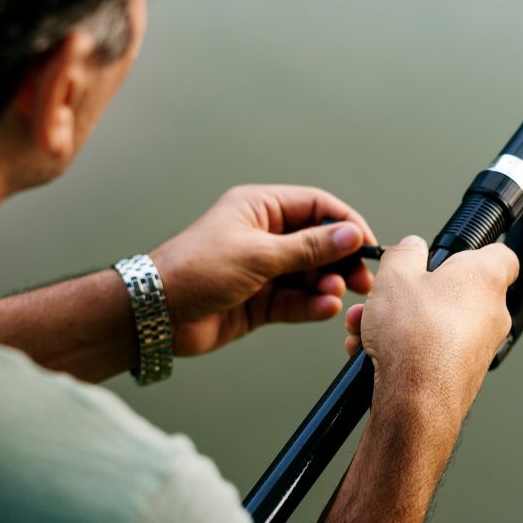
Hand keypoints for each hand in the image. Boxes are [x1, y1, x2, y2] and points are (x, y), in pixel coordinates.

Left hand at [149, 185, 376, 356]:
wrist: (156, 314)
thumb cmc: (195, 270)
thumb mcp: (258, 254)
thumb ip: (309, 247)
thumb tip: (350, 235)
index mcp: (260, 208)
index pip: (317, 207)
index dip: (345, 223)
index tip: (367, 244)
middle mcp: (265, 235)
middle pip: (318, 242)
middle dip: (341, 259)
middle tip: (361, 279)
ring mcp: (264, 269)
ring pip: (310, 274)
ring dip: (327, 284)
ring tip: (336, 294)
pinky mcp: (261, 301)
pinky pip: (297, 300)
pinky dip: (312, 304)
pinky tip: (324, 308)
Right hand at [343, 236, 517, 424]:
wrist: (416, 401)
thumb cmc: (416, 338)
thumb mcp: (396, 275)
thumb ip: (404, 253)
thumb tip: (410, 247)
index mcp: (484, 278)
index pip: (500, 254)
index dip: (475, 251)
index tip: (453, 253)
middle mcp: (491, 313)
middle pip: (453, 291)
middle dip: (413, 293)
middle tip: (387, 296)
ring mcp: (479, 347)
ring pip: (436, 324)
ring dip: (400, 322)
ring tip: (367, 328)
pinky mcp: (463, 374)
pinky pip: (431, 351)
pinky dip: (405, 349)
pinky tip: (373, 354)